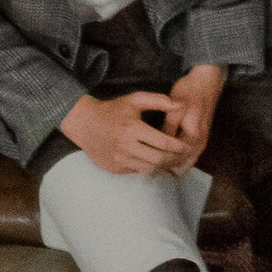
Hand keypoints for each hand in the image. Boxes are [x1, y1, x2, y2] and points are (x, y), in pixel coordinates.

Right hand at [63, 90, 188, 176]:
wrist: (84, 124)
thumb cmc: (112, 110)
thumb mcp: (134, 100)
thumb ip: (158, 101)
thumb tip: (180, 104)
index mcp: (133, 128)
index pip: (162, 142)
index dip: (178, 146)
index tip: (187, 146)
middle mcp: (126, 147)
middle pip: (158, 159)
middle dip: (173, 159)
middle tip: (183, 157)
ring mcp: (119, 160)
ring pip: (148, 169)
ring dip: (162, 166)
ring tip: (172, 161)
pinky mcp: (115, 169)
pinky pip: (136, 172)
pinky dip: (148, 168)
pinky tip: (155, 163)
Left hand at [150, 64, 226, 168]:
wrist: (207, 79)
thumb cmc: (190, 91)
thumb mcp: (176, 108)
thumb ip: (168, 128)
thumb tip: (158, 146)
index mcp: (193, 136)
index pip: (176, 157)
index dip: (162, 163)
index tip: (147, 166)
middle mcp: (200, 142)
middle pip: (183, 163)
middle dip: (167, 168)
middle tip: (150, 173)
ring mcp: (202, 140)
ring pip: (187, 161)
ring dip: (174, 166)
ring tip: (158, 171)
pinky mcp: (201, 135)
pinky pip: (190, 155)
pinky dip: (181, 160)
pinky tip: (171, 161)